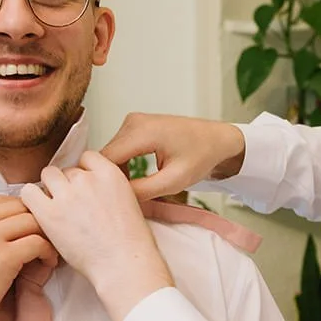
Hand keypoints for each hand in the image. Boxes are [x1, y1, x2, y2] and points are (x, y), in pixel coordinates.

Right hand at [0, 195, 56, 312]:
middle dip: (33, 220)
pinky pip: (38, 242)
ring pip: (31, 220)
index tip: (24, 226)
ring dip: (43, 234)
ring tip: (46, 250)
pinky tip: (47, 261)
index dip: (16, 212)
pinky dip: (48, 251)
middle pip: (18, 206)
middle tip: (41, 236)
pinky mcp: (5, 255)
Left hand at [20, 152, 173, 320]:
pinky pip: (28, 192)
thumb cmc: (130, 243)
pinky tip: (40, 213)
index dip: (83, 172)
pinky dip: (31, 199)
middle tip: (71, 207)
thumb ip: (108, 189)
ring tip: (56, 210)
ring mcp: (67, 195)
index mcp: (109, 174)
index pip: (87, 158)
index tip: (84, 188)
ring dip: (50, 189)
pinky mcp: (49, 213)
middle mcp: (87, 179)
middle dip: (67, 185)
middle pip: (67, 169)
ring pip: (48, 176)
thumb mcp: (129, 202)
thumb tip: (92, 191)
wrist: (124, 264)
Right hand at [100, 113, 245, 201]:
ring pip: (110, 153)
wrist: (217, 140)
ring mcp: (133, 121)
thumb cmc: (202, 156)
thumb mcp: (174, 181)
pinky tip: (135, 178)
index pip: (106, 159)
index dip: (104, 181)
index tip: (113, 200)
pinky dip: (122, 164)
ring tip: (133, 190)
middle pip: (106, 156)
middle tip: (125, 199)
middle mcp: (133, 122)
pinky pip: (118, 148)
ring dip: (117, 173)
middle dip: (112, 179)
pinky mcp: (135, 125)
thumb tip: (117, 198)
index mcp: (142, 131)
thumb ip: (143, 191)